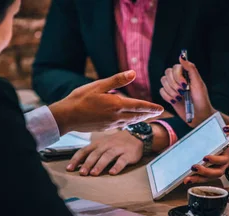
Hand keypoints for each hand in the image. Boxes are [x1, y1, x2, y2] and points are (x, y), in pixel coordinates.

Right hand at [49, 70, 163, 133]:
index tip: (161, 108)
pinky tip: (127, 121)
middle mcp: (116, 117)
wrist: (67, 117)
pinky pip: (121, 126)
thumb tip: (133, 73)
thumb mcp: (99, 85)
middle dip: (148, 114)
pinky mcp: (104, 129)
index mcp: (116, 105)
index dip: (151, 107)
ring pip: (130, 122)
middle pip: (137, 116)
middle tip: (157, 112)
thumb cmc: (80, 99)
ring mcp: (111, 125)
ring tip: (145, 116)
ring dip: (139, 119)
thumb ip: (117, 80)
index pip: (139, 106)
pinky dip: (128, 123)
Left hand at [67, 130, 143, 175]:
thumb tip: (78, 163)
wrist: (136, 136)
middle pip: (95, 154)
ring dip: (100, 165)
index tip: (69, 168)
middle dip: (87, 164)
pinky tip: (112, 173)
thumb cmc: (116, 143)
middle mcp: (107, 145)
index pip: (84, 151)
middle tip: (82, 173)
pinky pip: (122, 160)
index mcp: (98, 144)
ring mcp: (118, 149)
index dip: (76, 159)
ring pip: (107, 156)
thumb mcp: (102, 144)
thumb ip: (92, 152)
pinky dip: (117, 167)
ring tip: (94, 174)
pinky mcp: (128, 154)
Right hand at [159, 56, 215, 127]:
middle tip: (183, 92)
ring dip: (172, 91)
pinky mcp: (169, 96)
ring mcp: (173, 87)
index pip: (175, 67)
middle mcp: (178, 79)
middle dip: (174, 84)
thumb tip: (181, 56)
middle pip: (167, 73)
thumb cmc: (201, 99)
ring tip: (180, 97)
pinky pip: (161, 91)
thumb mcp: (198, 83)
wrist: (199, 115)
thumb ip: (190, 68)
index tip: (185, 85)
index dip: (178, 76)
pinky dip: (168, 97)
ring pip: (163, 82)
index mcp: (186, 74)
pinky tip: (176, 101)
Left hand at [184, 124, 228, 184]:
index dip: (214, 160)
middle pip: (215, 172)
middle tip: (194, 167)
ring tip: (187, 178)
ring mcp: (216, 170)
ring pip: (208, 178)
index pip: (222, 160)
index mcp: (227, 157)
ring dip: (198, 178)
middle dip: (205, 171)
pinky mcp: (210, 173)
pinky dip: (195, 179)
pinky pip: (203, 178)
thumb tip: (225, 129)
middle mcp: (222, 166)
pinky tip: (186, 179)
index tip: (206, 157)